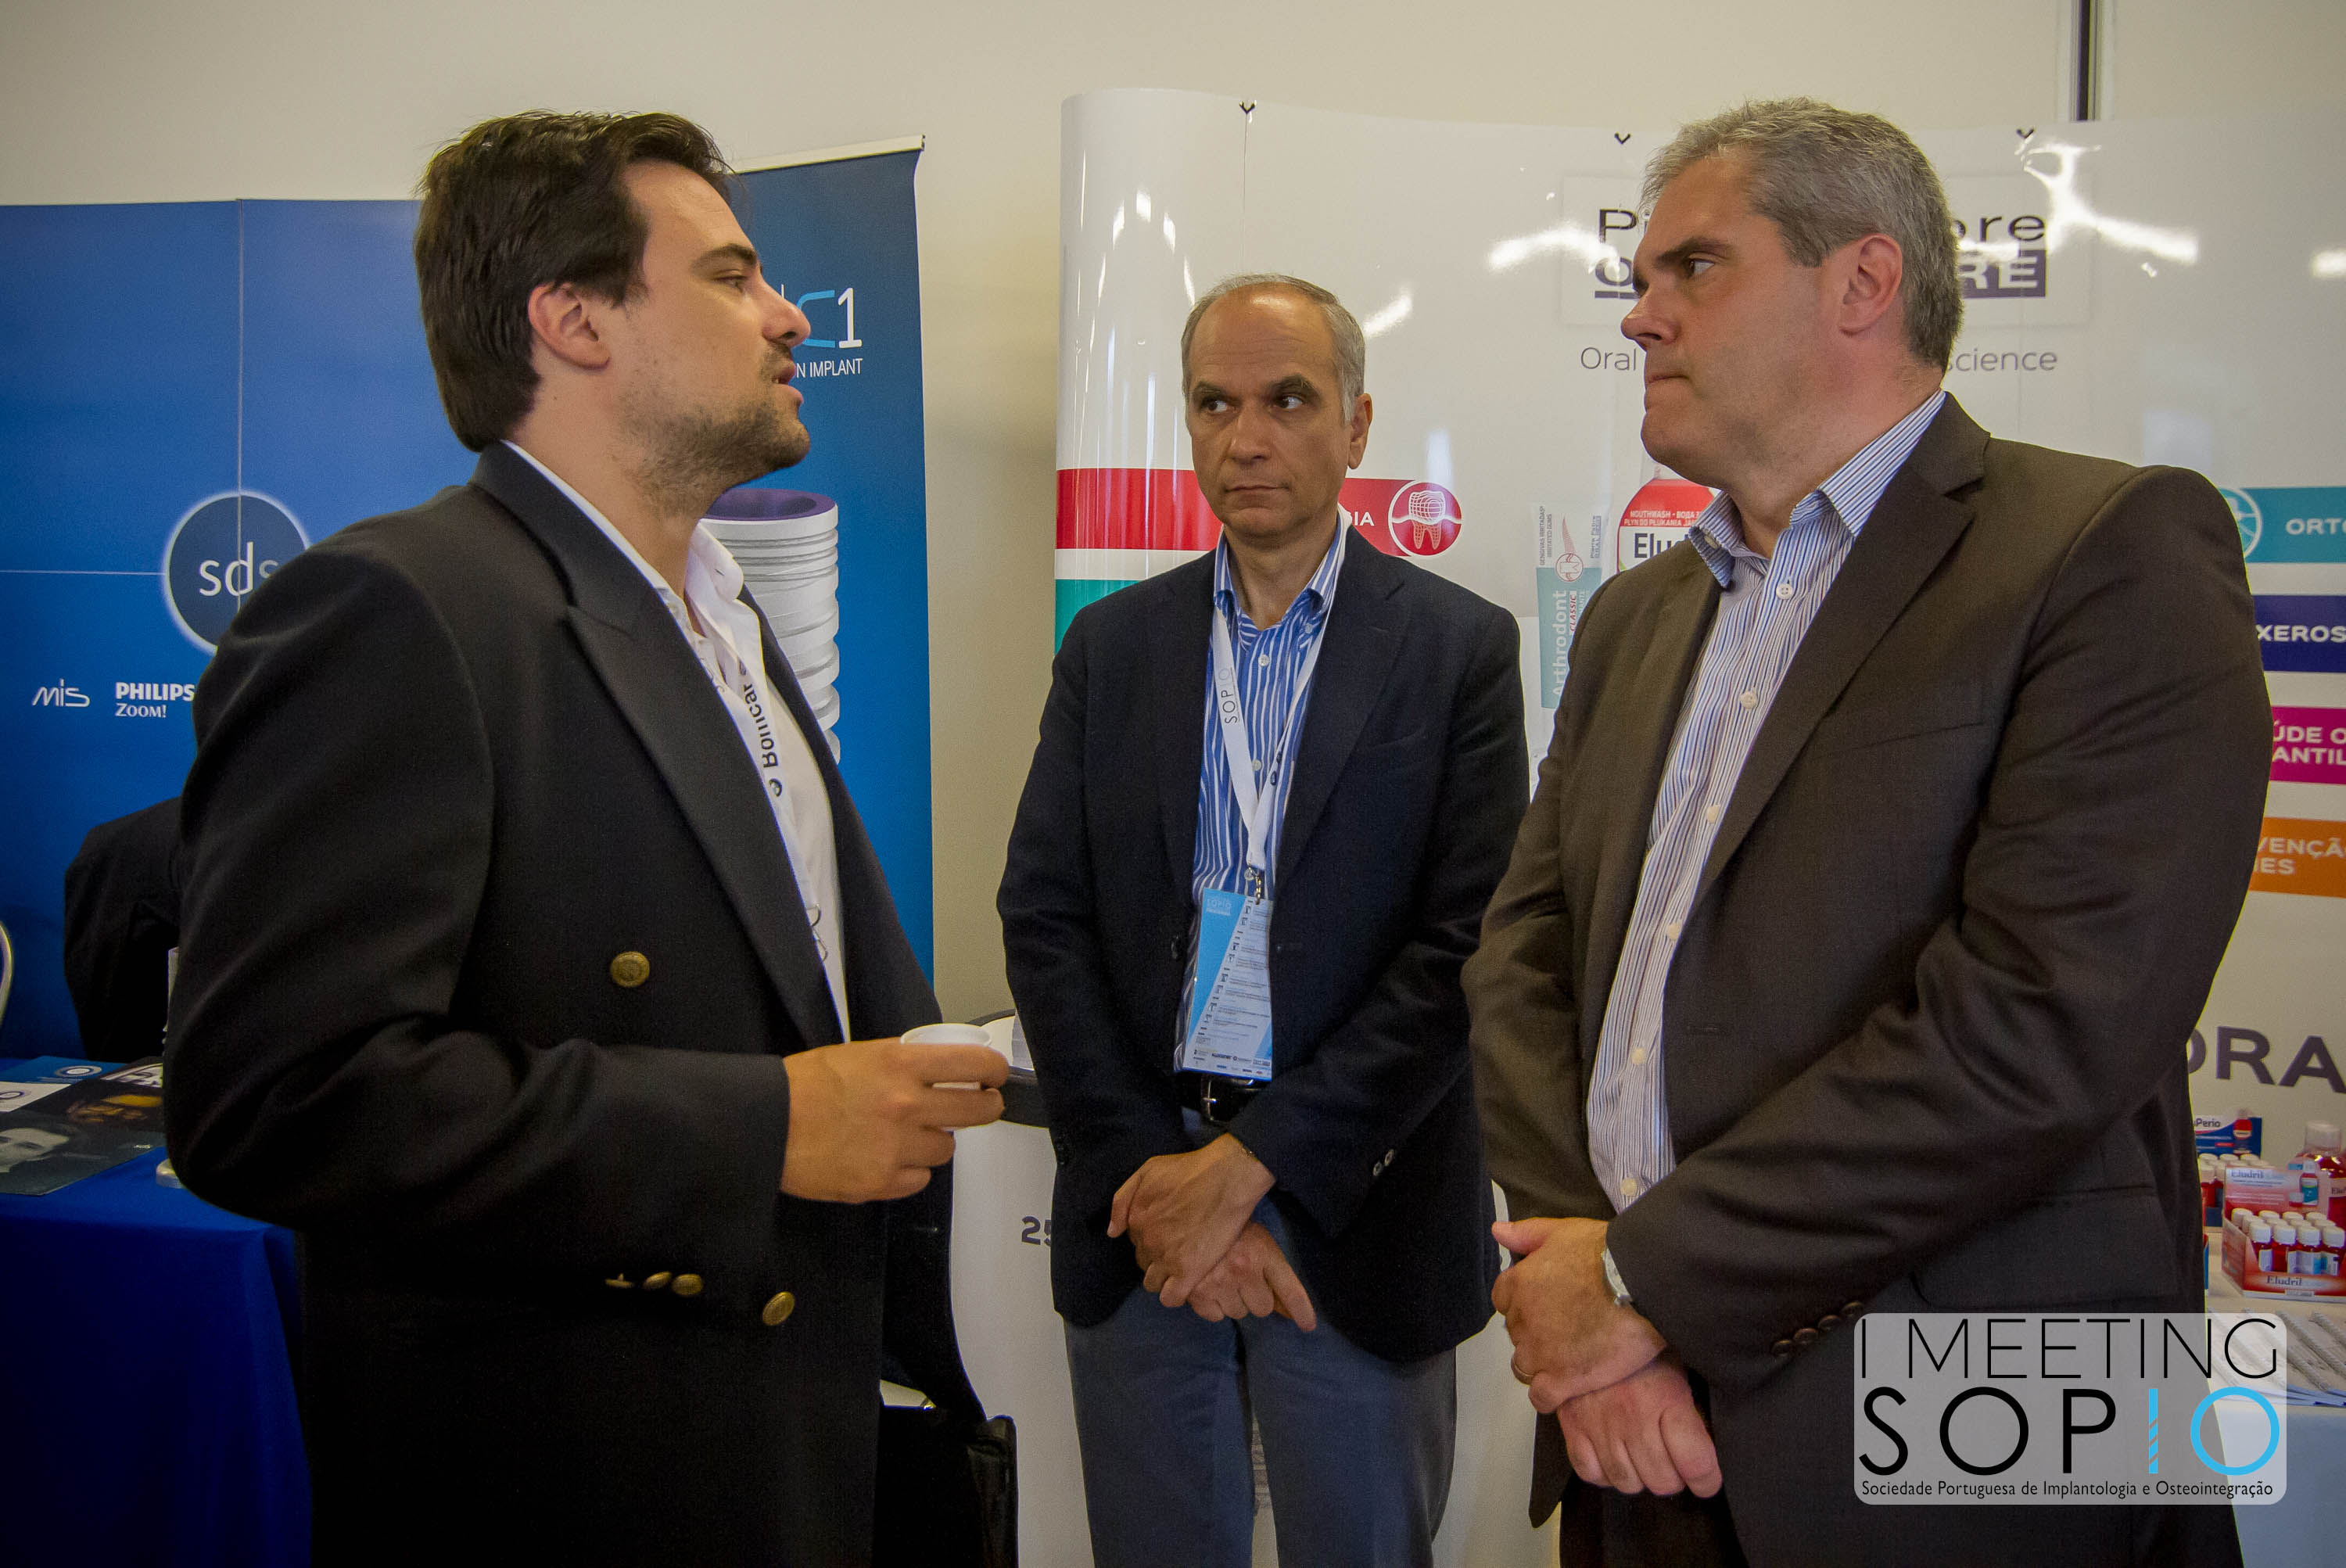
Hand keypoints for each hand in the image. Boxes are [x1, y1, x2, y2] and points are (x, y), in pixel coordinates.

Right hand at [779, 1039, 1006, 1201]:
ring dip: (934, 1142)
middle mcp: (906, 1105)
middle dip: (986, 1108)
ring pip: (946, 1149)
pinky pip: (919, 1179)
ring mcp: (896, 1147)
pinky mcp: (881, 1182)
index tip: (995, 1076)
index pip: (973, 1065)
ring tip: (907, 1135)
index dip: (993, 1072)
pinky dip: (908, 1171)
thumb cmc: (805, 1085)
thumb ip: (903, 1064)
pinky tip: (885, 1159)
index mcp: (900, 1065)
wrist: (765, 1125)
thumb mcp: (860, 1055)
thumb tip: (940, 1072)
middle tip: (982, 1106)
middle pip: (977, 1111)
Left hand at [1107, 1135, 1273, 1306]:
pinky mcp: (1187, 1273)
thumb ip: (1124, 1199)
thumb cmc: (1189, 1169)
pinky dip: (1174, 1294)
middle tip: (1179, 1247)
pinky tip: (1186, 1284)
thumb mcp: (1148, 1170)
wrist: (1225, 1179)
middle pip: (1143, 1261)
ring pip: (1152, 1283)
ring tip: (1182, 1267)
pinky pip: (1170, 1298)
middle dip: (1156, 1257)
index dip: (1152, 1237)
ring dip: (1163, 1277)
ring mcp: (1166, 1259)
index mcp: (1135, 1219)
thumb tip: (1112, 1231)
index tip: (1168, 1232)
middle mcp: (1146, 1242)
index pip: (1135, 1240)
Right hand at [1174, 1221, 1318, 1329]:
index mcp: (1263, 1253)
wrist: (1188, 1212)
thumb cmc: (1228, 1226)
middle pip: (1263, 1308)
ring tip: (1223, 1279)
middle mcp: (1244, 1270)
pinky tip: (1208, 1288)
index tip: (1308, 1325)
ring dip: (1233, 1301)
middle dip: (1255, 1297)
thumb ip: (1272, 1272)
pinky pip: (1215, 1316)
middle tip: (1243, 1280)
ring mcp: (1219, 1283)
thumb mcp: (1257, 1239)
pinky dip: (1213, 1307)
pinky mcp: (1196, 1292)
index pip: (1290, 1290)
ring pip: (1238, 1312)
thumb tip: (1287, 1309)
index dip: (1301, 1311)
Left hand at [1491, 1216, 1664, 1410]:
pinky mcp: (1563, 1379)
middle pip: (1516, 1333)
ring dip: (1539, 1363)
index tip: (1547, 1304)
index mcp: (1519, 1284)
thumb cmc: (1605, 1254)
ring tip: (1567, 1358)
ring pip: (1523, 1366)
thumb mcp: (1563, 1231)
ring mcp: (1540, 1352)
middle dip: (1535, 1331)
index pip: (1503, 1299)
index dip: (1524, 1302)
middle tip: (1566, 1329)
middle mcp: (1523, 1320)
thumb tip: (1497, 1233)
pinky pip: (1540, 1397)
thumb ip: (1527, 1233)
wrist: (1642, 1284)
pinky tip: (1566, 1387)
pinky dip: (1548, 1395)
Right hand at [1554, 1356, 1721, 1497]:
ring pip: (1626, 1482)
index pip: (1695, 1462)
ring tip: (1643, 1459)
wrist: (1584, 1315)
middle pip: (1661, 1480)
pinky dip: (1603, 1473)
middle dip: (1674, 1479)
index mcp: (1666, 1398)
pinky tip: (1613, 1456)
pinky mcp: (1571, 1427)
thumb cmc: (1641, 1344)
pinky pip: (1590, 1472)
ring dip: (1640, 1478)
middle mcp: (1633, 1417)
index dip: (1707, 1480)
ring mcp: (1599, 1425)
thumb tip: (1705, 1442)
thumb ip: (1691, 1406)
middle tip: (1674, 1465)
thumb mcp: (1678, 1366)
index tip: (1707, 1480)